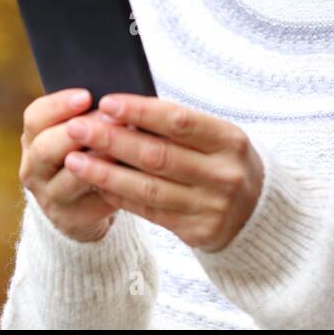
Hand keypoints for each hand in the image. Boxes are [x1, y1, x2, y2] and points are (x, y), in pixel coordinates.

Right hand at [18, 88, 128, 241]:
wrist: (80, 203)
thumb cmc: (87, 152)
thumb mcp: (78, 133)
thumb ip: (89, 116)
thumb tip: (119, 99)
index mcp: (33, 139)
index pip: (35, 117)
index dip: (59, 105)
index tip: (86, 95)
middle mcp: (33, 168)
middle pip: (46, 148)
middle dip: (79, 131)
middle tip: (111, 119)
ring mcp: (49, 197)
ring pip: (70, 178)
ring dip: (99, 161)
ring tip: (124, 147)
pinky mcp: (70, 219)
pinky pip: (93, 202)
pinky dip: (115, 188)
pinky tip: (134, 176)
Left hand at [62, 93, 263, 252]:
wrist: (258, 213)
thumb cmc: (225, 162)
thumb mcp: (217, 138)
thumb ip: (178, 127)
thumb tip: (121, 111)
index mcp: (230, 140)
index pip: (179, 121)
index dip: (140, 111)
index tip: (106, 102)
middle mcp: (224, 174)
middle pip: (158, 155)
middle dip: (112, 140)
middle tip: (78, 128)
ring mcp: (212, 206)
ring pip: (148, 188)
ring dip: (106, 172)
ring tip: (74, 160)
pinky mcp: (198, 232)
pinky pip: (150, 212)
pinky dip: (121, 196)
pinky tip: (97, 184)